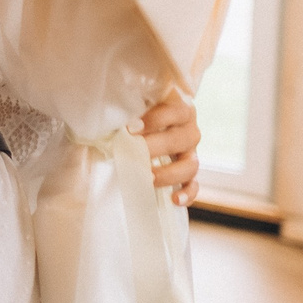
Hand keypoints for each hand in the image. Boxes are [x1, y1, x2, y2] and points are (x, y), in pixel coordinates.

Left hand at [134, 88, 200, 205]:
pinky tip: (174, 199)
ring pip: (191, 165)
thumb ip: (131, 107)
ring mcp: (191, 153)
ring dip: (169, 173)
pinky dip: (187, 193)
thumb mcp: (140, 103)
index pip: (175, 111)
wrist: (157, 123)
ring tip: (148, 178)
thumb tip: (108, 119)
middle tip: (132, 153)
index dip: (155, 120)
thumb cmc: (143, 111)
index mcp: (181, 108)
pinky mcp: (189, 173)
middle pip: (182, 139)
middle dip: (155, 147)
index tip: (130, 129)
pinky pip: (194, 185)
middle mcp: (189, 130)